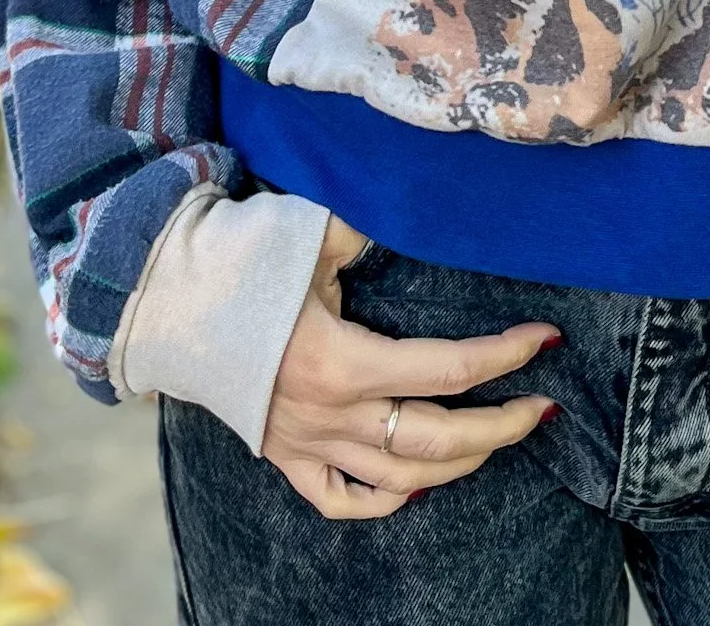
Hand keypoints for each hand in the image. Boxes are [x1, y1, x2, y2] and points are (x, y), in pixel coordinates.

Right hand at [260, 216, 559, 518]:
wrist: (164, 302)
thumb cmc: (242, 260)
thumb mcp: (312, 231)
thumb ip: (371, 224)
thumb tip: (422, 208)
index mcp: (342, 360)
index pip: (446, 369)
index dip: (504, 355)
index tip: (545, 339)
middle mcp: (330, 414)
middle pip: (437, 441)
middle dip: (501, 427)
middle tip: (543, 405)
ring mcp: (307, 443)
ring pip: (401, 478)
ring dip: (460, 463)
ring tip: (498, 438)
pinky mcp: (284, 457)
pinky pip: (339, 501)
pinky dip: (384, 500)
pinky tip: (416, 485)